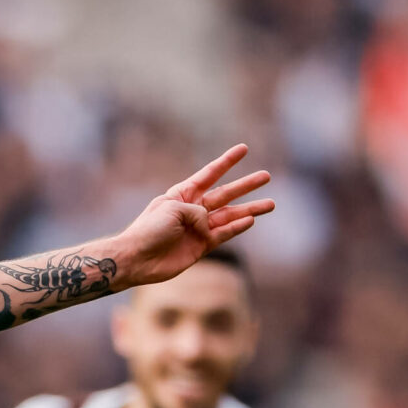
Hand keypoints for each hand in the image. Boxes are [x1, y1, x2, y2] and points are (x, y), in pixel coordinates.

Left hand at [112, 145, 274, 287]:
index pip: (210, 174)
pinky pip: (223, 235)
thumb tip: (211, 224)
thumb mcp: (173, 209)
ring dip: (250, 209)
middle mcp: (193, 210)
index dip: (227, 161)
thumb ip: (198, 212)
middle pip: (226, 194)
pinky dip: (237, 228)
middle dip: (246, 185)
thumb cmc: (148, 230)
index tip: (244, 148)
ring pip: (230, 215)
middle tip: (267, 175)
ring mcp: (198, 229)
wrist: (135, 259)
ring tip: (271, 204)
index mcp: (182, 194)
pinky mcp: (200, 247)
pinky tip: (251, 220)